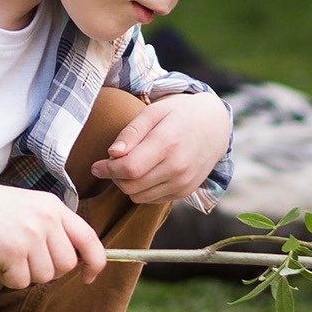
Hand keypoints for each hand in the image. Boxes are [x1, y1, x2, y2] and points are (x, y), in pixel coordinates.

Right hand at [0, 181, 106, 288]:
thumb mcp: (28, 207)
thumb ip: (51, 228)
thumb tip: (71, 262)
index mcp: (54, 205)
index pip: (89, 238)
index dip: (96, 262)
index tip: (89, 276)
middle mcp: (47, 218)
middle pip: (66, 264)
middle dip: (49, 272)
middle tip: (26, 261)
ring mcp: (30, 233)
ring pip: (45, 276)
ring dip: (26, 275)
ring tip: (8, 257)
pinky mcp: (12, 249)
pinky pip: (21, 282)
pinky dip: (8, 279)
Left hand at [90, 92, 230, 204]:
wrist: (215, 126)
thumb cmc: (180, 114)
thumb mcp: (154, 111)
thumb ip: (131, 132)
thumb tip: (112, 153)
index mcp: (167, 143)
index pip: (129, 168)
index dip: (107, 169)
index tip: (96, 165)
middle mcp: (177, 167)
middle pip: (131, 185)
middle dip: (115, 177)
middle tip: (112, 163)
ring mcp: (183, 182)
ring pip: (139, 196)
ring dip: (127, 185)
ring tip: (130, 166)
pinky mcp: (185, 192)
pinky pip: (152, 200)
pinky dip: (142, 190)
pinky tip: (146, 173)